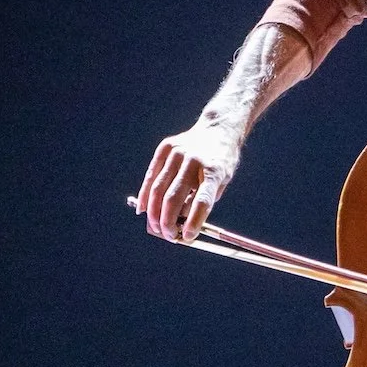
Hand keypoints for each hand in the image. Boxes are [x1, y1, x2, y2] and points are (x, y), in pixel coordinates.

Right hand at [136, 120, 242, 240]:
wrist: (218, 129)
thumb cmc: (221, 162)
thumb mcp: (222, 181)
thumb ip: (203, 200)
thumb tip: (180, 222)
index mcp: (214, 171)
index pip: (202, 201)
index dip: (193, 222)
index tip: (187, 237)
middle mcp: (194, 160)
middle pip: (174, 197)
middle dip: (167, 221)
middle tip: (168, 235)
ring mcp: (178, 152)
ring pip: (158, 188)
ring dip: (154, 212)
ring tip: (155, 227)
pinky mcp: (165, 148)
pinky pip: (151, 175)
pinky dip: (145, 195)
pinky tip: (143, 209)